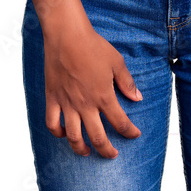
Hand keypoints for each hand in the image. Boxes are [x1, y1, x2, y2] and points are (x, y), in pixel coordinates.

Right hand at [43, 16, 142, 158]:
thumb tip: (138, 98)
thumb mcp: (116, 61)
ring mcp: (67, 103)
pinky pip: (52, 123)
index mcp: (103, 96)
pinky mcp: (53, 98)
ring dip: (81, 149)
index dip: (129, 132)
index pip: (120, 122)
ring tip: (87, 152)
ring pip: (73, 137)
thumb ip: (127, 82)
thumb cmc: (93, 45)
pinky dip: (57, 133)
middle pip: (97, 137)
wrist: (67, 35)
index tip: (134, 134)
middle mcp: (85, 104)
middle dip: (107, 150)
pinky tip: (64, 134)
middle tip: (112, 155)